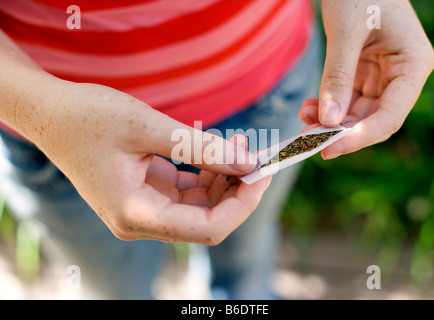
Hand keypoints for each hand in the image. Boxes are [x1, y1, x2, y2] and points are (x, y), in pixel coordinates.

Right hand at [17, 80, 270, 244]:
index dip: (242, 204)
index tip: (262, 171)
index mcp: (136, 214)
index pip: (207, 228)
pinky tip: (218, 151)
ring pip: (201, 207)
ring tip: (240, 146)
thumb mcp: (147, 126)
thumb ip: (200, 147)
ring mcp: (144, 209)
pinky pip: (188, 193)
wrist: (52, 115)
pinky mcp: (147, 195)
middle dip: (237, 190)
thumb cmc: (88, 117)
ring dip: (225, 180)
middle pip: (208, 220)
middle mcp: (141, 221)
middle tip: (257, 155)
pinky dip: (208, 175)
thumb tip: (247, 162)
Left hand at [298, 0, 433, 158]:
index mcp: (413, 65)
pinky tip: (309, 106)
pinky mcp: (365, 72)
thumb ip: (337, 77)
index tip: (328, 149)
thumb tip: (327, 120)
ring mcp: (383, 75)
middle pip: (373, 119)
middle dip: (340, 132)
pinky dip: (328, 106)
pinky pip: (348, 99)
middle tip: (307, 139)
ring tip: (303, 115)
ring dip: (330, 120)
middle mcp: (402, 75)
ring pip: (358, 112)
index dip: (360, 137)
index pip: (390, 115)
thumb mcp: (346, 33)